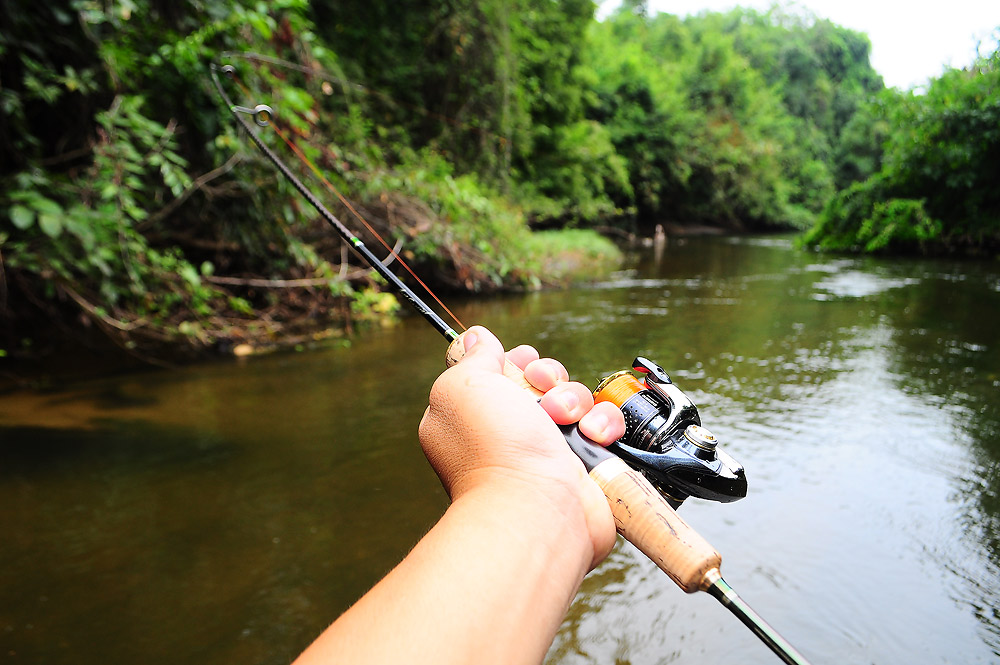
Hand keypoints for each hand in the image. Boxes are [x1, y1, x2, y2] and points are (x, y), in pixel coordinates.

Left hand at [418, 326, 625, 568]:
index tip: (524, 358)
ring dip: (574, 400)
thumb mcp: (463, 387)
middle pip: (543, 383)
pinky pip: (604, 427)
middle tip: (542, 386)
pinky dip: (602, 425)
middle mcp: (512, 434)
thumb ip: (472, 357)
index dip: (515, 361)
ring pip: (576, 401)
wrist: (535, 509)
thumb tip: (476, 336)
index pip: (500, 376)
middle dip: (548, 376)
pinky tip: (592, 435)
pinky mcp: (586, 466)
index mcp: (476, 416)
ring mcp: (550, 452)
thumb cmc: (492, 449)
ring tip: (563, 418)